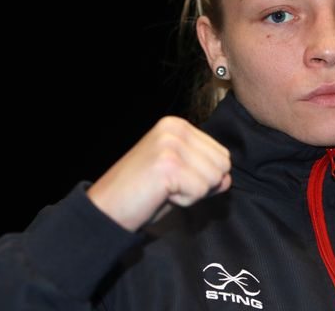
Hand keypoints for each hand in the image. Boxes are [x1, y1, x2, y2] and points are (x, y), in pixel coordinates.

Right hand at [87, 116, 230, 230]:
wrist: (107, 208)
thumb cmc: (142, 193)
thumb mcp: (180, 176)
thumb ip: (206, 172)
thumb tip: (228, 178)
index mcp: (178, 125)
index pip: (222, 154)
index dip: (203, 177)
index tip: (173, 179)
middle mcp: (175, 128)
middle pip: (222, 165)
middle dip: (201, 185)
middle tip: (169, 186)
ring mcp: (170, 144)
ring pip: (214, 179)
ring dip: (192, 193)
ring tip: (164, 189)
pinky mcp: (167, 164)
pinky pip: (200, 191)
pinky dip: (183, 201)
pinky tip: (161, 194)